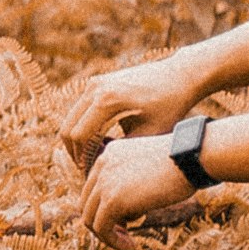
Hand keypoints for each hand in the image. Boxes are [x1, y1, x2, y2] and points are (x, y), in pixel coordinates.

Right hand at [57, 54, 202, 164]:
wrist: (180, 74)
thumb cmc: (170, 105)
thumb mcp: (149, 133)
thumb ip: (123, 150)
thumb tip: (102, 168)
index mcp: (107, 100)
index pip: (79, 136)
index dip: (82, 159)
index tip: (90, 175)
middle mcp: (95, 88)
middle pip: (68, 127)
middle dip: (74, 151)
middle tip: (86, 170)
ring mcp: (95, 83)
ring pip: (71, 118)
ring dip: (77, 139)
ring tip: (92, 158)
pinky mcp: (99, 82)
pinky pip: (81, 109)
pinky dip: (84, 127)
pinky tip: (99, 143)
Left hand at [81, 130, 203, 236]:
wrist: (191, 156)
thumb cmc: (183, 163)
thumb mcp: (149, 169)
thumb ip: (133, 185)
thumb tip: (127, 214)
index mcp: (109, 155)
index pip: (94, 188)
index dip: (105, 209)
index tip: (125, 222)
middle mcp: (102, 166)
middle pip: (87, 204)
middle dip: (103, 223)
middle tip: (125, 235)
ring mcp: (105, 182)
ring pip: (90, 218)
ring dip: (107, 236)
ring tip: (128, 243)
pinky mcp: (113, 199)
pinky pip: (102, 228)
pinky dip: (113, 242)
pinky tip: (132, 247)